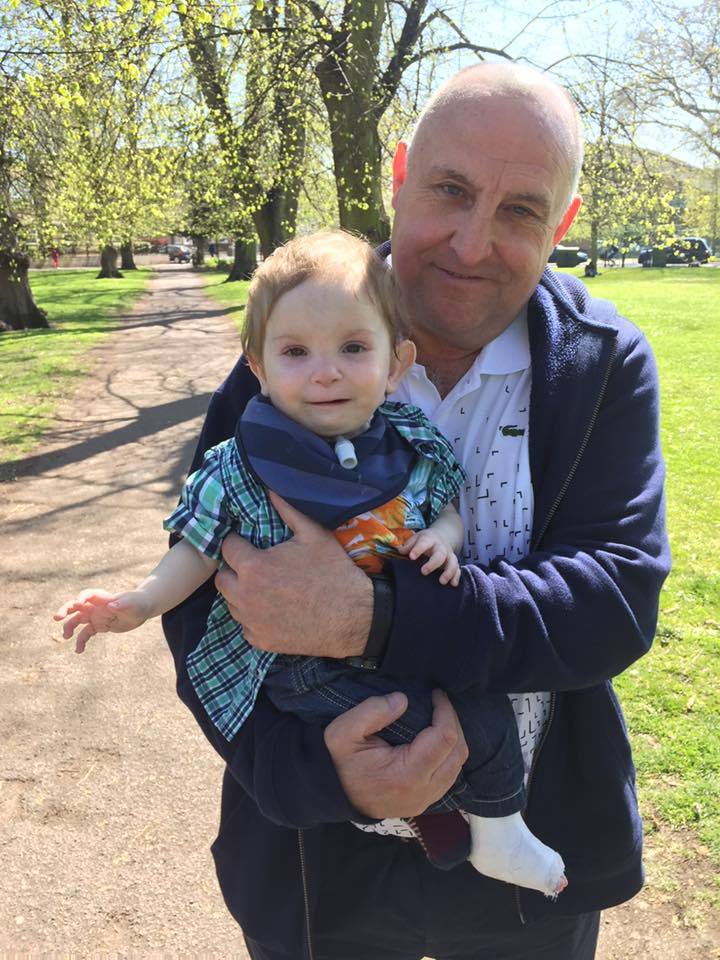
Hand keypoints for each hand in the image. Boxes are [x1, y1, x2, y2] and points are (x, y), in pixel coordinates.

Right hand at [53, 589, 150, 652]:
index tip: (77, 604)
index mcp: (103, 598)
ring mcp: (95, 616)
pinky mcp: (98, 626)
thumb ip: (122, 604)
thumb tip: (110, 606)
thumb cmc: (138, 603)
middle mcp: (95, 606)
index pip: (88, 595)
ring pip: (77, 620)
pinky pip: (85, 634)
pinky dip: (80, 642)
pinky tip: (78, 651)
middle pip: (75, 606)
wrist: (142, 610)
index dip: (81, 598)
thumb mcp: (133, 604)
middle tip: (56, 617)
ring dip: (69, 627)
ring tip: (66, 637)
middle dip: (65, 610)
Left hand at [216, 491, 371, 657]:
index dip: (238, 542)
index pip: (227, 548)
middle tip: (255, 566)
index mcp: (254, 567)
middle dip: (234, 570)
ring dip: (242, 594)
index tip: (248, 543)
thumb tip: (270, 488)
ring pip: (231, 604)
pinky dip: (255, 618)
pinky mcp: (262, 641)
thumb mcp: (314, 535)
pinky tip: (273, 610)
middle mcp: (245, 596)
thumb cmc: (334, 572)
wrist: (354, 617)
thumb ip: (288, 510)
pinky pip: (246, 627)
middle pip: (222, 579)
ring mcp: (252, 622)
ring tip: (265, 588)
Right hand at [324, 689, 468, 817]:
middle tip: (439, 702)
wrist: (330, 793)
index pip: (445, 738)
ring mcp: (423, 801)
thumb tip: (403, 700)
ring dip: (453, 738)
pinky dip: (448, 755)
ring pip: (457, 766)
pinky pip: (449, 777)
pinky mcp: (422, 803)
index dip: (446, 711)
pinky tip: (434, 739)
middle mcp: (421, 792)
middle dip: (453, 722)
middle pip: (458, 752)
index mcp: (406, 774)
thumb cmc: (337, 761)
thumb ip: (373, 711)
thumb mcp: (344, 731)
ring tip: (438, 717)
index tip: (436, 693)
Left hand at [398, 531, 460, 585]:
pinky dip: (456, 577)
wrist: (441, 536)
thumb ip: (409, 545)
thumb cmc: (425, 540)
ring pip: (452, 562)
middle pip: (440, 554)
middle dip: (433, 563)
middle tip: (423, 572)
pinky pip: (457, 569)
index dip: (418, 549)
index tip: (412, 557)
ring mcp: (449, 555)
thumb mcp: (416, 538)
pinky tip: (453, 584)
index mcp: (430, 539)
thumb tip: (401, 551)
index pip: (424, 542)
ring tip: (441, 582)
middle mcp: (441, 547)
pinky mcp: (453, 562)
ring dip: (448, 572)